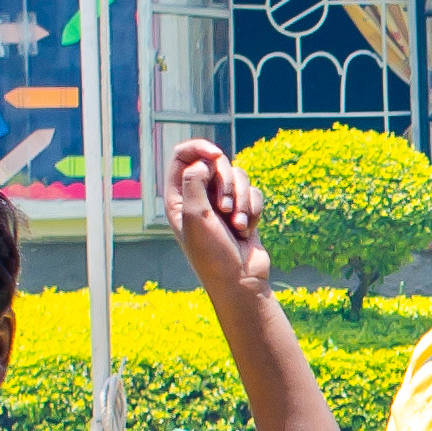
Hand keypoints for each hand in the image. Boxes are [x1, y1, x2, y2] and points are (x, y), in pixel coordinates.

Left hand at [161, 141, 272, 292]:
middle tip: (224, 207)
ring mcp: (222, 203)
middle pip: (215, 164)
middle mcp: (198, 196)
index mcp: (178, 197)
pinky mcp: (244, 210)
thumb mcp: (193, 215)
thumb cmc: (211, 253)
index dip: (198, 149)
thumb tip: (206, 161)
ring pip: (238, 177)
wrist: (239, 281)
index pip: (182, 156)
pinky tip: (247, 230)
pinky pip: (254, 193)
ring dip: (242, 199)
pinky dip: (253, 209)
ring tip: (238, 224)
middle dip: (226, 182)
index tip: (215, 154)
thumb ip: (194, 180)